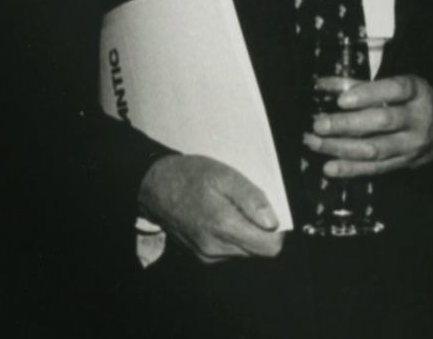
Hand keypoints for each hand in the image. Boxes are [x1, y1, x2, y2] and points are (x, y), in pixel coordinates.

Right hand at [137, 154, 283, 263]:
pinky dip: (235, 236)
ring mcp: (207, 255)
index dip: (278, 231)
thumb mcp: (226, 175)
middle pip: (259, 251)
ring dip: (248, 233)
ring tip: (233, 208)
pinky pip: (232, 251)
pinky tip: (223, 216)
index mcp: (223, 226)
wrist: (155, 187)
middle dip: (262, 231)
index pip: (269, 247)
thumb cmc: (190, 176)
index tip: (273, 213)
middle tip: (250, 206)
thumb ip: (252, 199)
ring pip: (246, 251)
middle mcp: (215, 247)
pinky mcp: (202, 256)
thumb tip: (273, 222)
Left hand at [304, 74, 432, 177]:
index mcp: (418, 92)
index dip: (368, 94)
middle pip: (382, 122)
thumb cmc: (418, 102)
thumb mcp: (400, 87)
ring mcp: (412, 144)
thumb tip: (323, 84)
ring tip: (314, 143)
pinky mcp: (405, 163)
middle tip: (318, 124)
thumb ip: (362, 85)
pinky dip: (350, 169)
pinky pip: (376, 169)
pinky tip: (329, 167)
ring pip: (375, 149)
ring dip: (340, 148)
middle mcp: (418, 118)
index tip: (342, 99)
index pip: (396, 90)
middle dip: (346, 124)